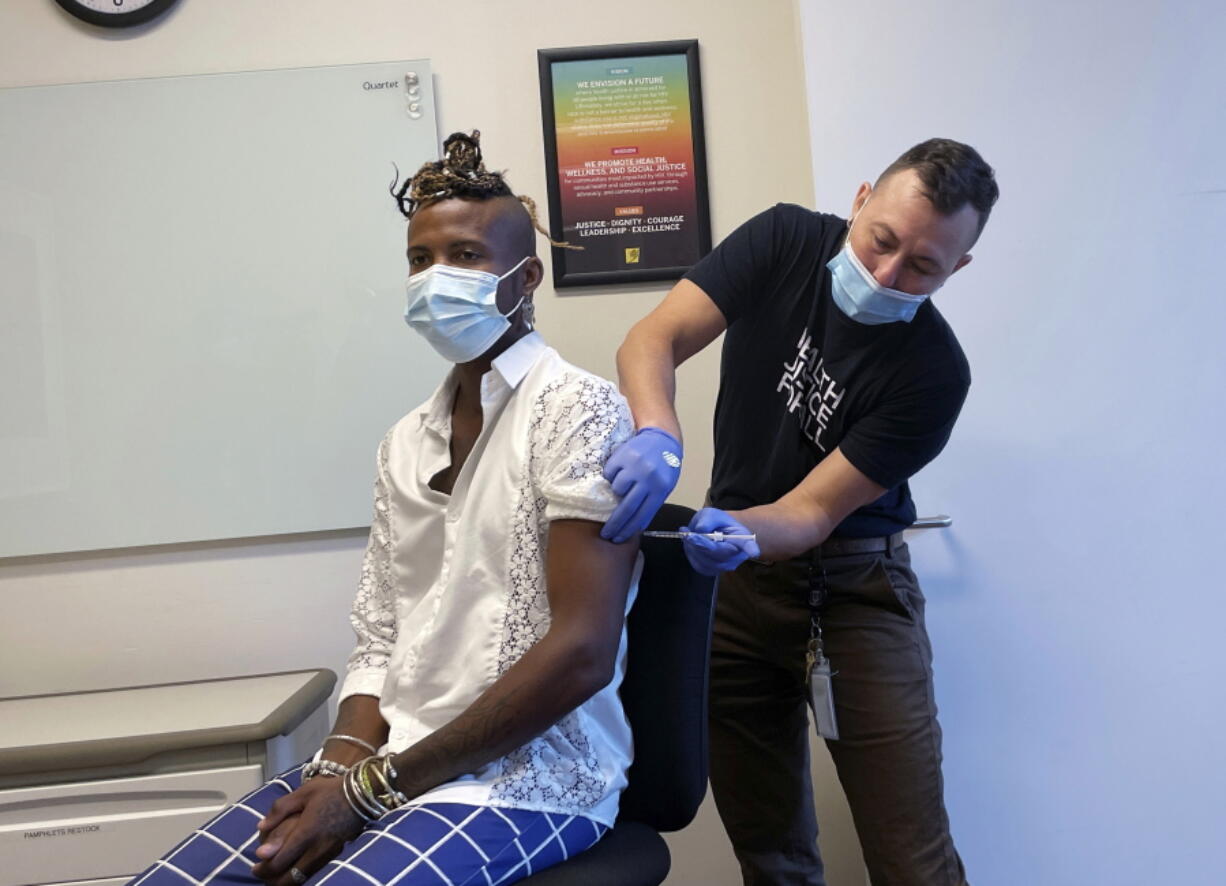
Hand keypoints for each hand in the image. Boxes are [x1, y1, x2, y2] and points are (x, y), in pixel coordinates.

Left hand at [252, 775, 363, 884]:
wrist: (362, 793)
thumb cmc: (330, 790)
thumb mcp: (303, 793)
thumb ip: (279, 810)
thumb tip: (260, 827)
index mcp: (305, 833)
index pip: (279, 862)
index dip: (263, 869)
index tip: (255, 867)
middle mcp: (316, 848)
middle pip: (290, 878)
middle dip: (273, 881)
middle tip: (264, 875)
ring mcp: (328, 853)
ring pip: (303, 878)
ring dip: (287, 880)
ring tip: (277, 875)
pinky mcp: (336, 853)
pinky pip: (314, 872)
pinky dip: (301, 875)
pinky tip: (295, 869)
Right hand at [601, 427, 682, 542]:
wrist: (661, 438)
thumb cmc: (664, 466)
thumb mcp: (664, 487)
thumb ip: (651, 504)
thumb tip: (634, 526)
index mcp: (660, 489)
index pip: (642, 517)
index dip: (628, 530)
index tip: (617, 539)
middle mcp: (647, 479)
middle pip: (626, 509)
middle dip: (615, 524)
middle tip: (606, 533)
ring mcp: (634, 467)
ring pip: (616, 489)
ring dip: (617, 491)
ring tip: (623, 485)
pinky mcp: (622, 456)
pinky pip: (610, 473)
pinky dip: (612, 475)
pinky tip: (620, 471)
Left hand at [681, 507, 760, 575]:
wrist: (714, 533)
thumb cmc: (717, 522)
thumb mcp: (711, 514)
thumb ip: (707, 520)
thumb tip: (701, 530)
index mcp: (743, 538)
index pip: (748, 544)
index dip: (750, 548)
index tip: (753, 552)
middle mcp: (738, 555)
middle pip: (719, 554)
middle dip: (701, 544)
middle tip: (688, 534)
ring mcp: (726, 566)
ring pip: (706, 561)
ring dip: (693, 548)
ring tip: (690, 536)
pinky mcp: (713, 571)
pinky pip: (699, 565)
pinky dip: (692, 554)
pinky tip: (692, 545)